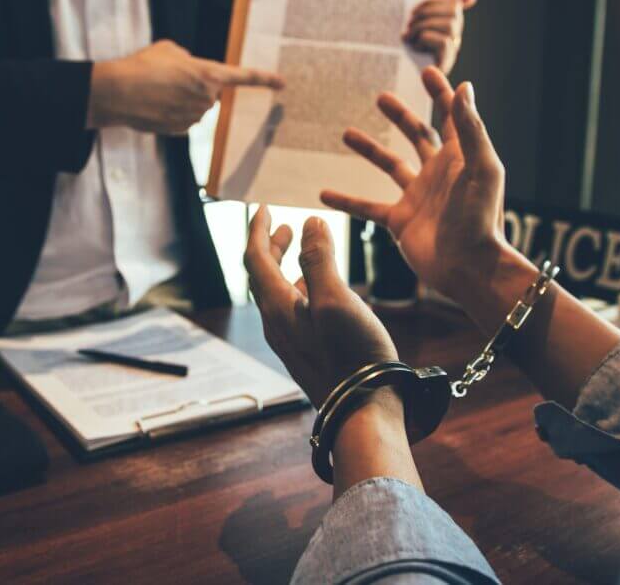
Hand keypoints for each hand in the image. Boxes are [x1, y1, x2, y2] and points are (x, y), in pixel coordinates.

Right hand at [87, 40, 283, 134]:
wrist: (117, 93)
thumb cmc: (142, 66)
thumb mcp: (169, 50)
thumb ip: (188, 59)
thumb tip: (190, 70)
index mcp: (208, 74)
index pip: (244, 77)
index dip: (265, 79)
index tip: (282, 83)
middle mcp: (207, 98)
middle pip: (211, 93)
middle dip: (196, 86)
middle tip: (170, 78)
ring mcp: (195, 117)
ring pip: (196, 107)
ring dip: (182, 100)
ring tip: (158, 91)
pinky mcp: (181, 131)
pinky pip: (184, 120)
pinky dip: (172, 114)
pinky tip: (155, 105)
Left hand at [244, 207, 397, 406]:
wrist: (364, 410)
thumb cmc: (353, 354)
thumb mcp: (336, 299)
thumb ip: (319, 259)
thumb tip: (308, 224)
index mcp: (277, 308)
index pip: (256, 259)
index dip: (258, 230)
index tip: (263, 208)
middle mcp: (276, 325)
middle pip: (262, 277)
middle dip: (270, 247)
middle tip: (282, 226)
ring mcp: (289, 342)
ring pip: (276, 294)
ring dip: (284, 267)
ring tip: (300, 251)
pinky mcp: (305, 353)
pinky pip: (290, 312)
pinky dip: (298, 289)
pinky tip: (317, 291)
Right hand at [320, 67, 511, 308]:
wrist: (469, 267)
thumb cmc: (481, 218)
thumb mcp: (481, 167)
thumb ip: (469, 128)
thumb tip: (463, 86)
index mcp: (460, 157)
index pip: (451, 117)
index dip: (441, 93)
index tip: (427, 71)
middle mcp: (438, 174)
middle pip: (417, 135)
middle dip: (401, 116)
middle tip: (381, 98)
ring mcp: (417, 197)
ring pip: (389, 166)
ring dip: (369, 149)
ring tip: (345, 133)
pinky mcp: (400, 221)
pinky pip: (367, 207)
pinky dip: (346, 200)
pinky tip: (323, 193)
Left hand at [403, 0, 476, 74]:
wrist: (388, 64)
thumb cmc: (401, 40)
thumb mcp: (419, 16)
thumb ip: (442, 1)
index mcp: (449, 26)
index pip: (454, 5)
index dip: (433, 2)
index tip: (413, 10)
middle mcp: (454, 39)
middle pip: (454, 13)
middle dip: (426, 13)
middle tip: (408, 24)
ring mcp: (450, 52)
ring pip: (450, 25)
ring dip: (423, 26)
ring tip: (408, 35)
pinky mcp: (443, 66)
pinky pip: (445, 43)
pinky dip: (427, 38)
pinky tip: (414, 44)